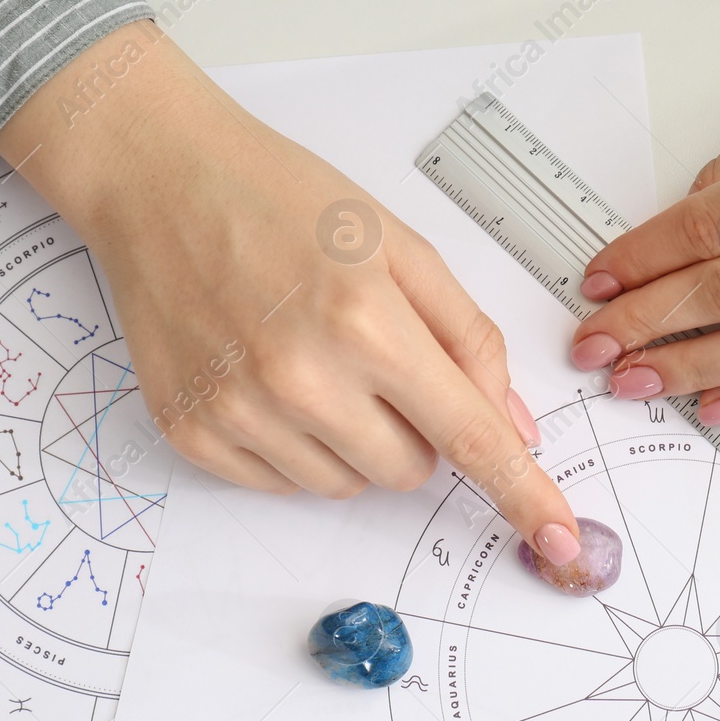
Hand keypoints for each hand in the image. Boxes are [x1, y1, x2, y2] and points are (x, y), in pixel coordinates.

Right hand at [0, 22, 582, 561]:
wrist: (158, 180)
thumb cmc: (281, 199)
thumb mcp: (399, 245)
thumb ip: (469, 337)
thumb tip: (514, 425)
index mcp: (367, 322)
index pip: (469, 436)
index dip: (523, 493)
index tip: (561, 540)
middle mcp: (301, 379)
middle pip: (410, 472)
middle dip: (416, 430)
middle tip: (379, 360)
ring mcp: (240, 413)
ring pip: (346, 486)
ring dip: (355, 442)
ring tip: (315, 359)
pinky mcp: (193, 433)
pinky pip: (282, 485)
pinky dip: (296, 448)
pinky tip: (270, 379)